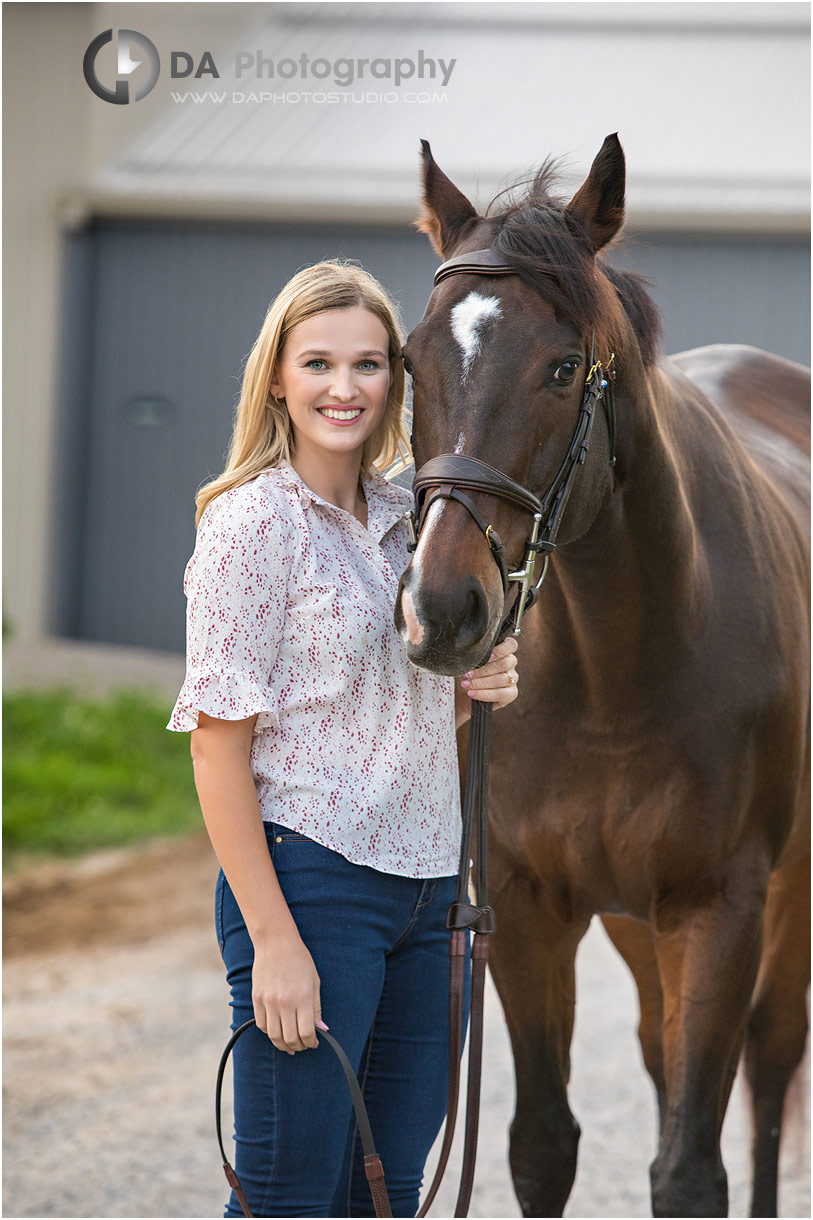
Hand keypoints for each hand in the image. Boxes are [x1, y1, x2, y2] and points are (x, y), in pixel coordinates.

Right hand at [251, 933, 325, 1054]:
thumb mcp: (314, 982)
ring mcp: (268, 1002)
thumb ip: (316, 1008)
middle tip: (303, 1045)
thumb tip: (320, 1029)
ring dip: (283, 1045)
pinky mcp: (257, 999)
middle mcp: (284, 1003)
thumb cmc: (299, 960)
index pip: (306, 1033)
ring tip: (290, 1044)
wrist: (276, 943)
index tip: (314, 1042)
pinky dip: (270, 1032)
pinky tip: (277, 1030)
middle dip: (299, 1046)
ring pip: (274, 1036)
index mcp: (302, 998)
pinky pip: (262, 1025)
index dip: (311, 1043)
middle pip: (290, 1038)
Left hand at [459, 636, 518, 709]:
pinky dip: (484, 694)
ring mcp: (512, 679)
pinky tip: (471, 693)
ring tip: (465, 684)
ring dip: (481, 682)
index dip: (500, 651)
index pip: (511, 645)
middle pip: (504, 664)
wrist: (461, 693)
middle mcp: (510, 664)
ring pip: (501, 679)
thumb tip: (469, 654)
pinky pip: (500, 694)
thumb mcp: (468, 661)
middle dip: (483, 670)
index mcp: (503, 651)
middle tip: (467, 674)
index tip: (487, 657)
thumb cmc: (466, 672)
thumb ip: (473, 655)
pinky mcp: (511, 694)